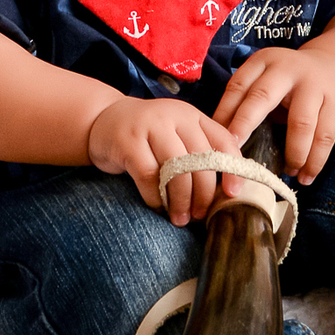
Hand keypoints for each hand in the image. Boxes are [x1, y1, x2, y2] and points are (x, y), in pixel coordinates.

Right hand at [87, 98, 241, 225]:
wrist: (101, 120)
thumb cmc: (146, 136)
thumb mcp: (175, 135)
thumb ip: (198, 152)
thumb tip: (225, 191)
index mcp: (192, 116)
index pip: (223, 141)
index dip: (233, 169)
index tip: (233, 194)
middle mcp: (174, 116)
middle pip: (201, 161)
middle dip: (203, 194)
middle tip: (200, 215)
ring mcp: (150, 126)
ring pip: (177, 170)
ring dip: (180, 200)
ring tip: (180, 218)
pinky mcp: (128, 141)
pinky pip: (149, 176)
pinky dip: (155, 197)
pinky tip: (157, 205)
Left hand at [212, 44, 334, 184]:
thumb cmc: (289, 84)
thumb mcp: (266, 81)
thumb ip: (246, 103)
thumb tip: (220, 143)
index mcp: (264, 62)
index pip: (238, 86)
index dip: (225, 112)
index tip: (217, 139)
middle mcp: (288, 69)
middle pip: (263, 96)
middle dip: (246, 124)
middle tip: (236, 154)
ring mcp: (315, 85)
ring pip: (301, 123)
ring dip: (293, 153)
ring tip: (286, 172)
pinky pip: (325, 136)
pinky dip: (315, 160)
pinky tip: (306, 176)